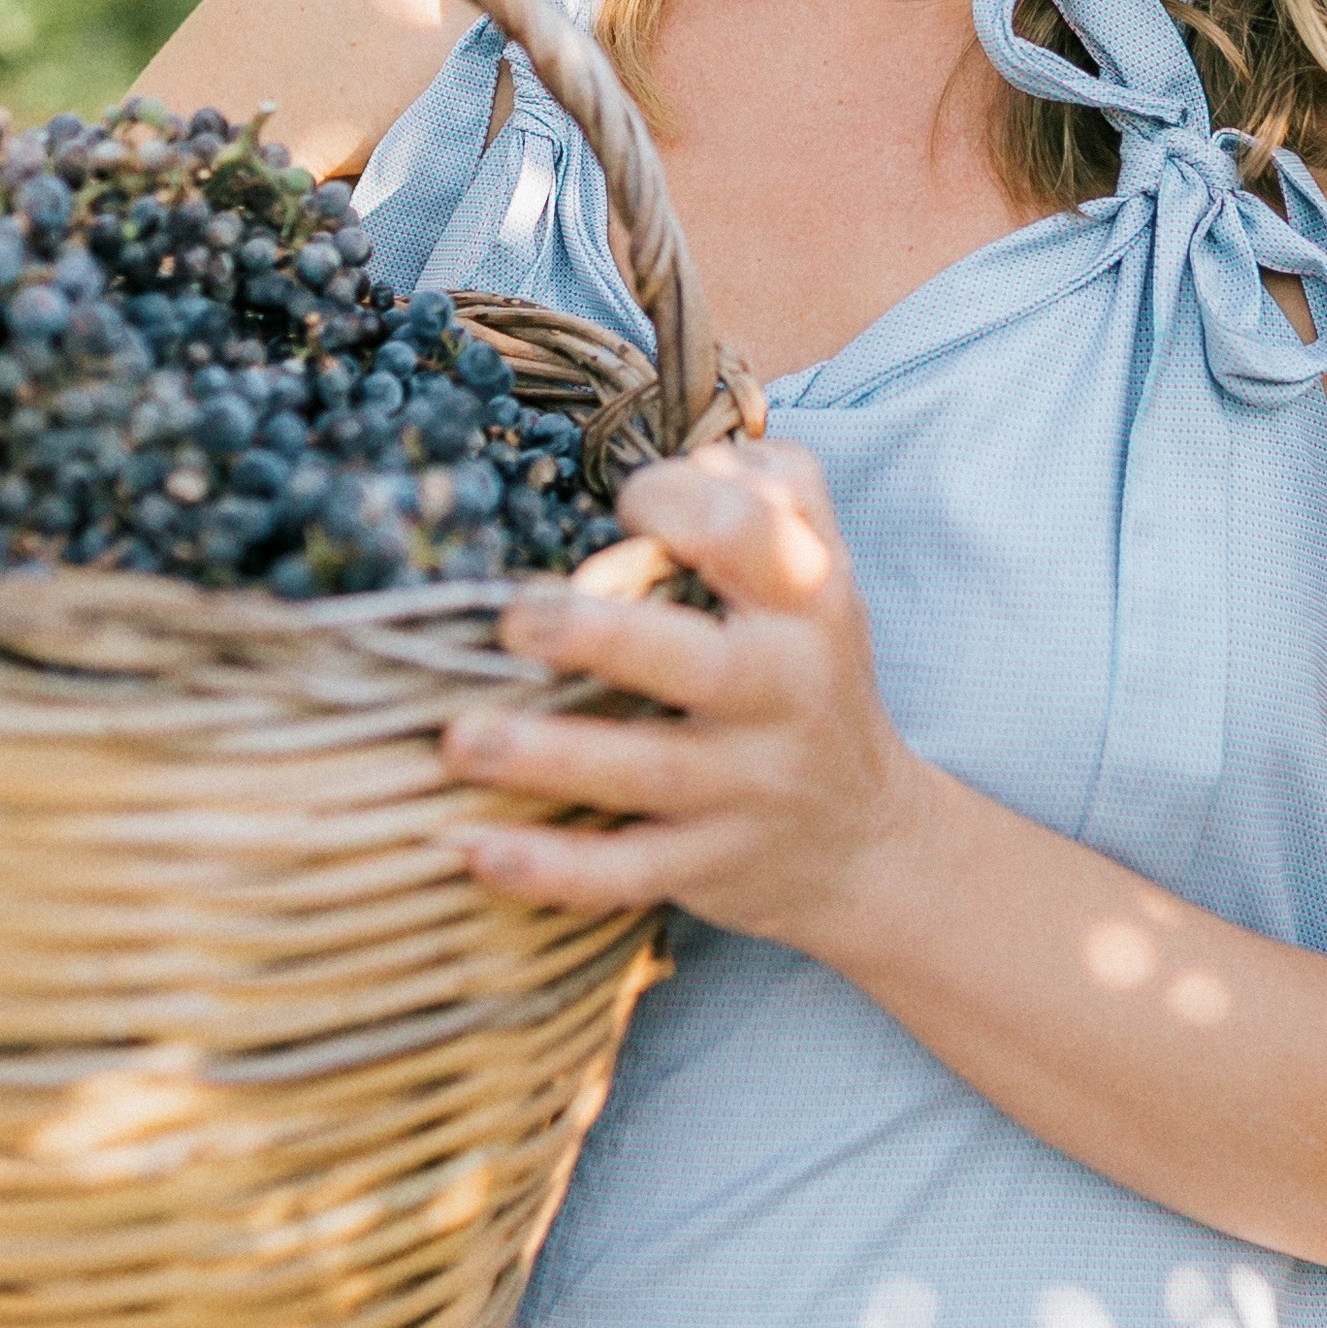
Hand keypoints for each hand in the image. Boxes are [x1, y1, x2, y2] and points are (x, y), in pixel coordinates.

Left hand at [445, 442, 928, 952]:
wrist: (868, 838)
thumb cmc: (810, 673)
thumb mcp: (822, 575)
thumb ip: (774, 492)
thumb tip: (692, 453)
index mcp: (806, 600)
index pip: (745, 534)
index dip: (673, 504)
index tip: (621, 504)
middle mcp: (782, 691)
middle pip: (695, 662)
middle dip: (598, 636)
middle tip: (510, 619)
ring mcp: (746, 787)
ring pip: (646, 773)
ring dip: (548, 757)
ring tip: (459, 738)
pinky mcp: (706, 866)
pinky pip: (623, 874)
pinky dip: (549, 870)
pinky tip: (473, 850)